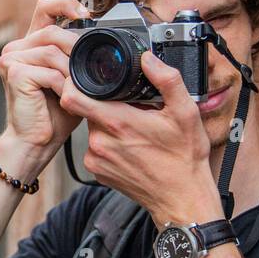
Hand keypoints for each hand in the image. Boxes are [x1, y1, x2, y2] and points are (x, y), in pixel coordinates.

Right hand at [0, 0, 89, 177]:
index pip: (45, 7)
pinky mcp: (13, 72)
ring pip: (53, 51)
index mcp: (31, 43)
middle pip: (54, 31)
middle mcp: (17, 47)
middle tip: (90, 70)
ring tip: (78, 88)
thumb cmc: (55, 113)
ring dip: (72, 71)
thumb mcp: (72, 77)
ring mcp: (11, 58)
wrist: (37, 141)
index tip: (86, 15)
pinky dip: (63, 86)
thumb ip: (79, 57)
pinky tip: (66, 97)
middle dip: (77, 49)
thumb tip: (105, 38)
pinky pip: (49, 71)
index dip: (66, 4)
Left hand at [58, 50, 222, 226]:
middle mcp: (100, 142)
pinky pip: (94, 147)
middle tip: (129, 106)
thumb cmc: (184, 159)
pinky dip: (108, 143)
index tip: (87, 77)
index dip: (74, 82)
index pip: (72, 96)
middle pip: (85, 108)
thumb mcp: (185, 113)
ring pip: (91, 128)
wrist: (181, 199)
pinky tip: (129, 147)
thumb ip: (167, 80)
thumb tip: (148, 59)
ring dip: (107, 124)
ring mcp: (95, 159)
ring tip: (133, 129)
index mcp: (118, 122)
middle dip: (103, 103)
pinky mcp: (96, 172)